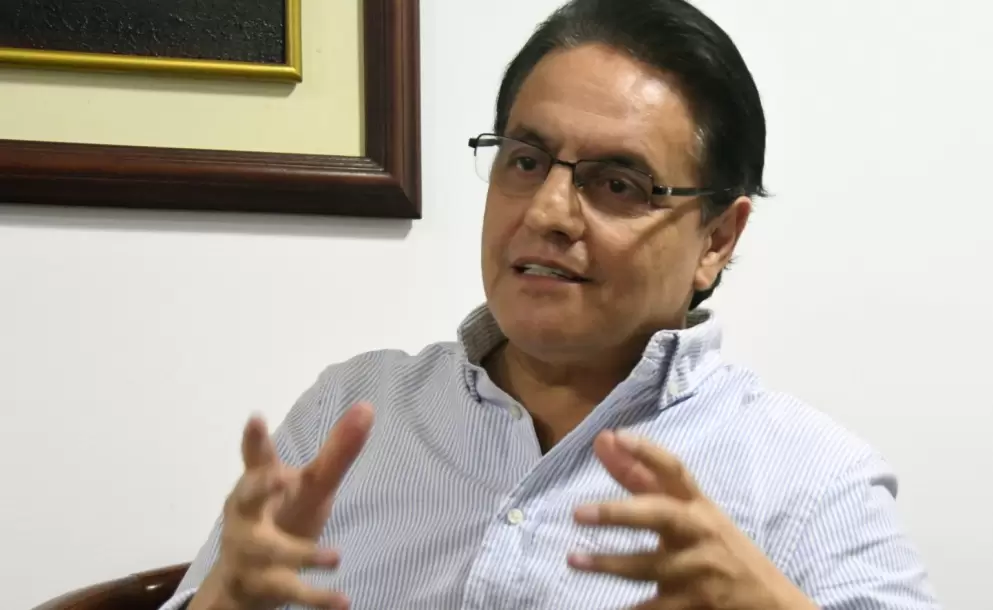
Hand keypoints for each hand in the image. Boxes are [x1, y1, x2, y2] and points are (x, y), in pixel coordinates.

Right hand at [190, 403, 373, 609]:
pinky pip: (290, 591)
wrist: (247, 577)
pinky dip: (317, 597)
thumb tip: (368, 407)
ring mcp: (250, 550)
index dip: (255, 439)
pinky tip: (343, 602)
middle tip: (277, 476)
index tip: (256, 419)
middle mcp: (247, 514)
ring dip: (302, 553)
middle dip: (257, 487)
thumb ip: (338, 451)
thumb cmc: (283, 515)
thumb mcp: (312, 484)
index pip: (257, 458)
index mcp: (259, 483)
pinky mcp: (263, 582)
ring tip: (336, 557)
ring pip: (271, 551)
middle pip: (247, 499)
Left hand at [567, 431, 815, 609]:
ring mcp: (700, 569)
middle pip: (659, 515)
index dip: (646, 452)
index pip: (674, 470)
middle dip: (618, 513)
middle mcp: (700, 531)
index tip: (616, 437)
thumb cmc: (717, 548)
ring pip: (649, 566)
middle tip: (578, 513)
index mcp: (698, 505)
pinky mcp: (699, 604)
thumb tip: (604, 440)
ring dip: (608, 564)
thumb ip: (641, 480)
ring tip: (573, 560)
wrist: (770, 602)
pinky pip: (656, 608)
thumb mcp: (688, 513)